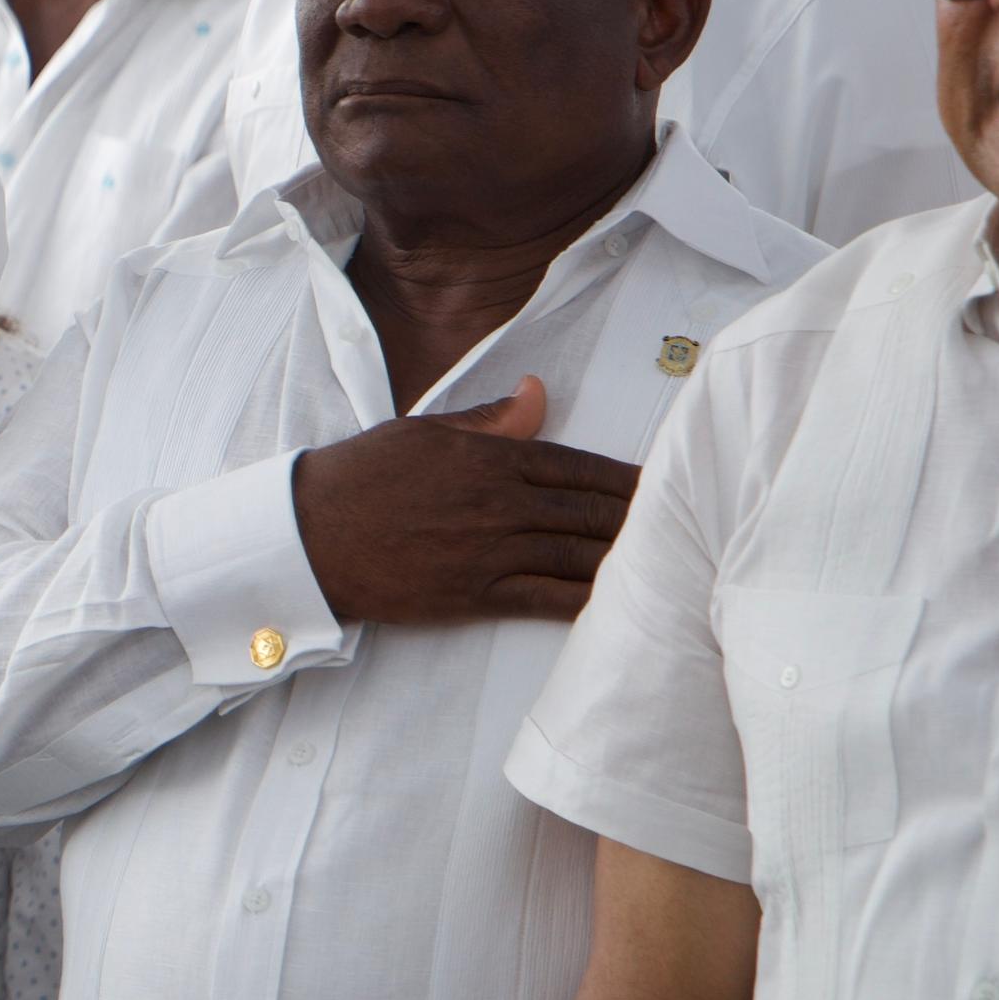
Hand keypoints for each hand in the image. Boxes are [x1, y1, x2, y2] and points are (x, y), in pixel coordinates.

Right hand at [289, 378, 641, 626]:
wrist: (307, 535)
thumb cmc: (359, 476)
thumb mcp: (422, 431)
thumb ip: (489, 419)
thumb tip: (538, 393)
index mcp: (489, 457)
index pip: (578, 465)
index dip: (627, 476)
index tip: (665, 483)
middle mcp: (499, 503)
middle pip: (591, 511)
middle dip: (642, 518)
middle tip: (690, 525)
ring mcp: (490, 552)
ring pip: (579, 555)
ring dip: (627, 560)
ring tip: (670, 564)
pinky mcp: (475, 595)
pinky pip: (546, 600)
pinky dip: (587, 603)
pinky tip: (620, 605)